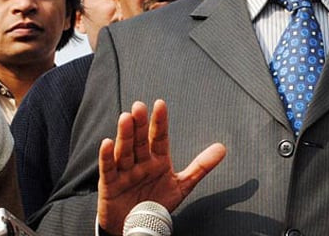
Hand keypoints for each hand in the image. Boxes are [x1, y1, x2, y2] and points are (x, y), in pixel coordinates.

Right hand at [97, 99, 225, 234]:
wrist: (138, 227)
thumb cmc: (158, 203)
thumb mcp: (182, 185)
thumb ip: (201, 166)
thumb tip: (222, 148)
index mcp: (157, 160)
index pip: (159, 137)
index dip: (160, 121)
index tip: (160, 104)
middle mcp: (141, 163)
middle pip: (140, 141)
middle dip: (139, 124)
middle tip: (139, 106)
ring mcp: (125, 173)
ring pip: (124, 151)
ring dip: (125, 135)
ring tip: (125, 117)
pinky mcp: (110, 185)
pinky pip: (108, 170)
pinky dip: (106, 157)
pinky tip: (107, 143)